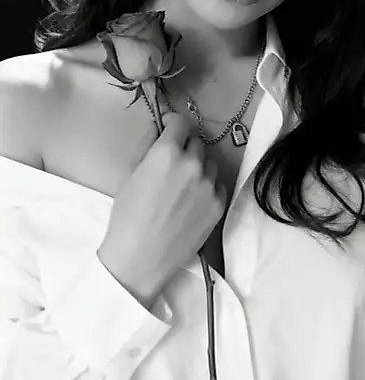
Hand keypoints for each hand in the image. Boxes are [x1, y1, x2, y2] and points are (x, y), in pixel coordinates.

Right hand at [98, 113, 225, 307]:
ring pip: (209, 162)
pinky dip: (208, 185)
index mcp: (168, 152)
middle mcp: (194, 164)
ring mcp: (210, 185)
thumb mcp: (130, 171)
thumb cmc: (128, 213)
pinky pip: (218, 184)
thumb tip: (159, 127)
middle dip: (184, 146)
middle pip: (196, 142)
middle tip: (172, 160)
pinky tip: (193, 198)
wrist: (141, 257)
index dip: (173, 123)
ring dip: (198, 165)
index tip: (168, 129)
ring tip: (183, 182)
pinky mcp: (220, 204)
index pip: (181, 122)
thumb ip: (148, 144)